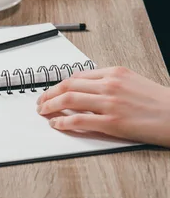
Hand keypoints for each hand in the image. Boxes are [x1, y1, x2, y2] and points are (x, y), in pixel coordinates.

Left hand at [37, 66, 169, 146]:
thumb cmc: (157, 102)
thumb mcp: (132, 83)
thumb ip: (109, 83)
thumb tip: (86, 89)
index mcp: (114, 73)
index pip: (77, 76)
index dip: (59, 85)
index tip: (51, 91)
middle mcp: (110, 85)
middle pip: (68, 85)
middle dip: (49, 94)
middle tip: (40, 102)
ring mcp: (109, 103)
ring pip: (69, 100)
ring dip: (51, 106)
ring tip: (43, 112)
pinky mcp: (111, 122)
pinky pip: (78, 119)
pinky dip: (62, 121)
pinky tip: (56, 124)